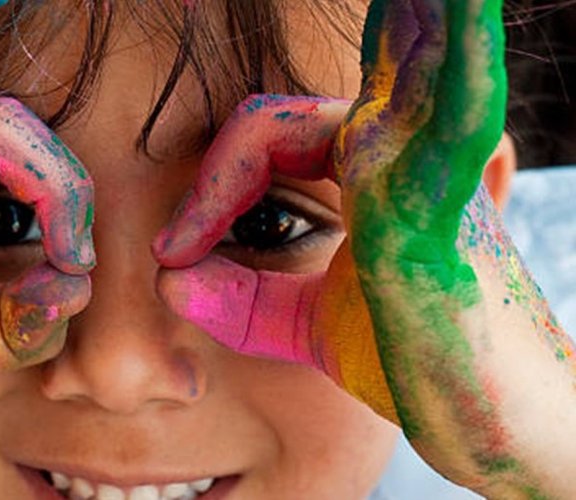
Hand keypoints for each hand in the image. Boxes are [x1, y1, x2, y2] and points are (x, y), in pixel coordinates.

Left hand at [153, 0, 575, 495]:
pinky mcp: (448, 203)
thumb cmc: (410, 361)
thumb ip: (238, 298)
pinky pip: (451, 112)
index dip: (209, 186)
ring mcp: (431, 170)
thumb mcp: (303, 324)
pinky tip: (456, 2)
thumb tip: (167, 275)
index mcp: (371, 171)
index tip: (174, 253)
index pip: (264, 136)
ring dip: (419, 13)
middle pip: (312, 95)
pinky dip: (460, 54)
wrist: (485, 423)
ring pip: (407, 67)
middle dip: (369, 26)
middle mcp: (402, 157)